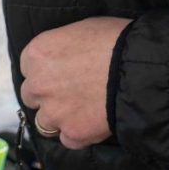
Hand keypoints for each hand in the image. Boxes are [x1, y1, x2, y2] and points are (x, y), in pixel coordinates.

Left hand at [17, 16, 130, 150]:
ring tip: (83, 111)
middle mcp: (38, 85)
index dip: (46, 72)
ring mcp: (54, 113)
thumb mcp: (81, 30)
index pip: (28, 69)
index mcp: (36, 55)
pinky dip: (79, 134)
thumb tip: (65, 57)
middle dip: (48, 95)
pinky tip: (94, 123)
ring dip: (60, 118)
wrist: (140, 70)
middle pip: (32, 96)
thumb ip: (63, 47)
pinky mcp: (73, 134)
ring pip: (45, 122)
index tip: (61, 73)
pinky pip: (69, 140)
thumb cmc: (115, 41)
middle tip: (72, 92)